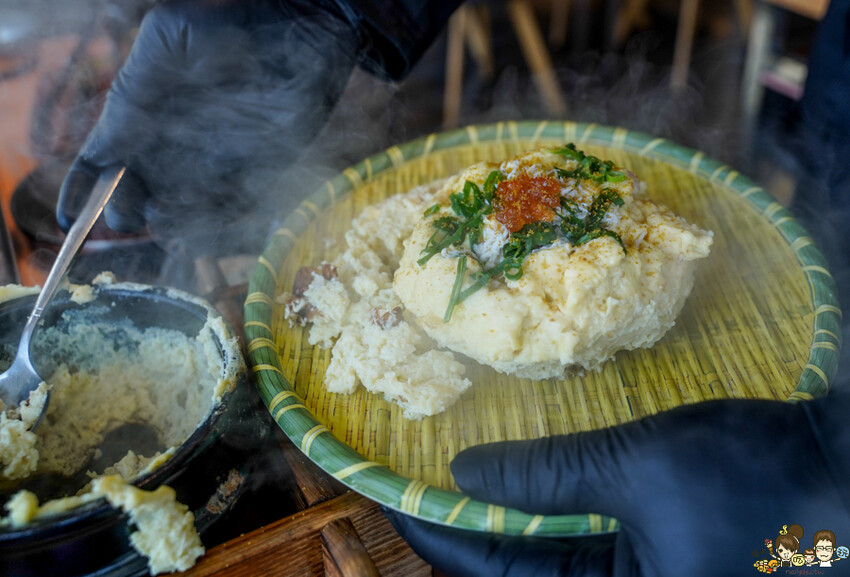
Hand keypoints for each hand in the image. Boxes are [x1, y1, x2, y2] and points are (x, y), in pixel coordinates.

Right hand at [57, 0, 358, 251]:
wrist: (293, 31)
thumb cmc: (227, 25)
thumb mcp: (167, 37)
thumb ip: (134, 84)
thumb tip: (108, 142)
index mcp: (143, 113)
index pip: (104, 160)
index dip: (82, 192)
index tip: (71, 220)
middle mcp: (173, 144)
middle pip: (136, 192)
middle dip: (123, 209)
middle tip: (124, 214)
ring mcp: (212, 161)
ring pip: (178, 206)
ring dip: (164, 220)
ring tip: (159, 217)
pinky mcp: (253, 172)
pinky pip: (228, 206)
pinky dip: (209, 220)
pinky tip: (193, 222)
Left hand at [386, 394, 849, 575]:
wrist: (844, 469)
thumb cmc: (749, 476)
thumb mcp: (634, 469)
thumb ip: (544, 474)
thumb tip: (461, 470)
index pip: (497, 575)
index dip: (441, 532)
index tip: (397, 495)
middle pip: (518, 573)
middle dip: (470, 528)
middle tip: (424, 484)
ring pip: (550, 560)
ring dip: (509, 518)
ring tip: (466, 480)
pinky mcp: (659, 561)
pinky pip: (584, 546)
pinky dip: (551, 515)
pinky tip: (532, 484)